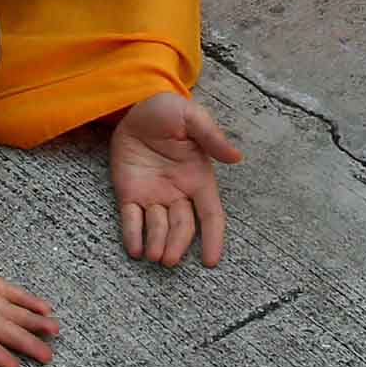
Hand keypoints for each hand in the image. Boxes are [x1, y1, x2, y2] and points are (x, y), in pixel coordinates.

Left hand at [107, 92, 241, 267]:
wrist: (134, 105)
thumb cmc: (168, 111)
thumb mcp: (191, 117)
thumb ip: (211, 136)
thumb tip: (235, 156)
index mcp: (198, 178)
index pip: (210, 215)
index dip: (213, 238)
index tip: (211, 261)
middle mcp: (177, 193)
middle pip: (182, 227)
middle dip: (177, 245)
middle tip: (169, 259)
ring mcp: (153, 195)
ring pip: (158, 227)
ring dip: (157, 244)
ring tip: (153, 256)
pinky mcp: (129, 193)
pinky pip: (131, 219)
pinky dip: (132, 235)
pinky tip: (134, 249)